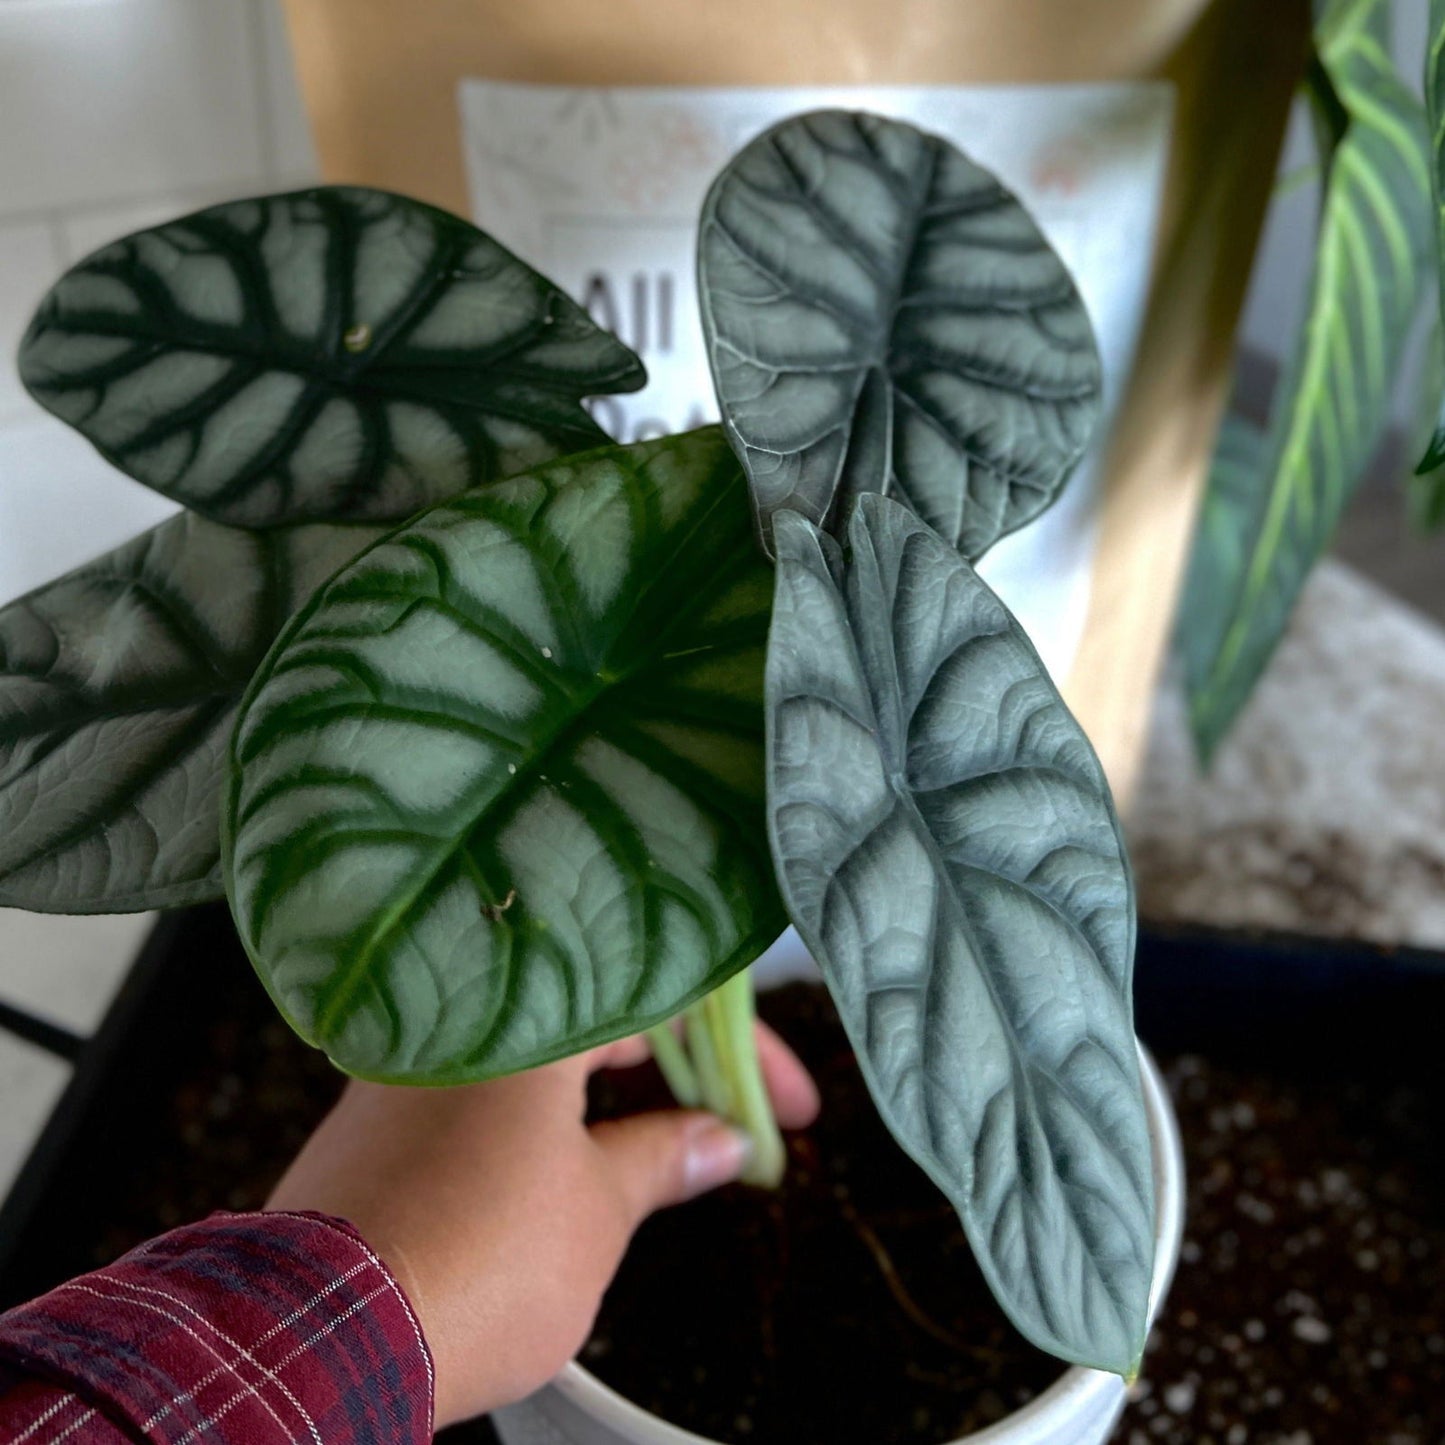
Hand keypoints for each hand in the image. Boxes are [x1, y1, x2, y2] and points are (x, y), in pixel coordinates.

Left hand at [266, 1024, 818, 1427]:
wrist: (318, 1339)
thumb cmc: (473, 1260)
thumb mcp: (597, 1212)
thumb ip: (665, 1158)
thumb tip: (721, 1141)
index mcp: (530, 1019)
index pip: (664, 999)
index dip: (740, 1053)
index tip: (786, 1110)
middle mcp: (467, 1018)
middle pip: (603, 1016)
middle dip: (682, 1073)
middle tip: (736, 1128)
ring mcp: (415, 1065)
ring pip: (546, 1054)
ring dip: (617, 1096)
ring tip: (672, 1153)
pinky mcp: (380, 1117)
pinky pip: (490, 1089)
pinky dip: (549, 1115)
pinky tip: (581, 1162)